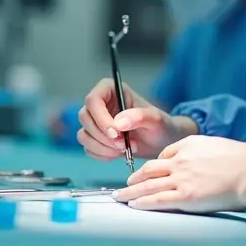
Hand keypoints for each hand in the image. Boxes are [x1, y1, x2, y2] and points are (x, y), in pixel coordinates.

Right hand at [77, 78, 197, 160]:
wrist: (161, 142)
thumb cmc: (160, 125)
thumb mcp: (155, 119)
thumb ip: (139, 117)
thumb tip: (118, 123)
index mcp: (111, 90)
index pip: (93, 100)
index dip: (100, 118)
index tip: (116, 133)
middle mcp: (100, 104)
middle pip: (85, 118)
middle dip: (103, 136)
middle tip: (124, 145)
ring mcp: (95, 122)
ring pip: (83, 135)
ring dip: (103, 147)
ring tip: (126, 149)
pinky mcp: (95, 138)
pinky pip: (88, 148)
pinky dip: (102, 155)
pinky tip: (119, 154)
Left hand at [112, 135, 245, 212]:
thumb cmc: (240, 159)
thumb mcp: (215, 145)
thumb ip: (200, 151)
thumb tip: (197, 160)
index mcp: (188, 145)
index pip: (164, 155)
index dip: (153, 166)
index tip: (146, 172)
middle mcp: (180, 161)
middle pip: (149, 170)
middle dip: (135, 178)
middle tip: (125, 184)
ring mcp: (181, 179)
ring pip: (148, 185)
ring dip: (131, 192)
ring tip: (120, 197)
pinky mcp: (185, 196)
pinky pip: (157, 199)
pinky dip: (143, 202)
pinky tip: (134, 204)